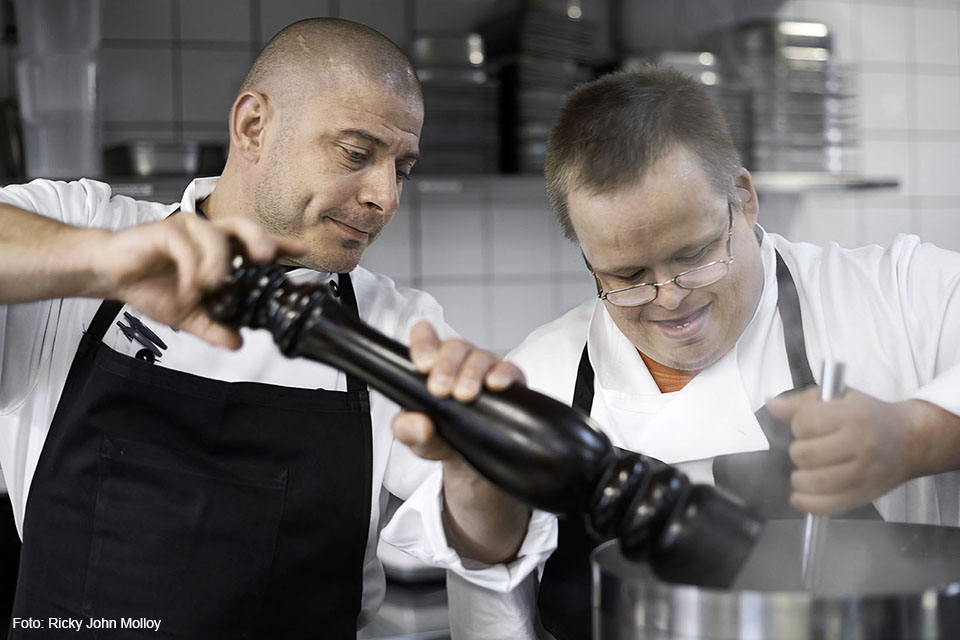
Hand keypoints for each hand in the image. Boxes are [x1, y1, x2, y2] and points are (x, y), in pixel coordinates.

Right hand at [94, 213, 305, 348]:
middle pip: (244, 225)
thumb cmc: (149, 284)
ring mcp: (187, 230)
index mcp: (219, 250)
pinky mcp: (164, 231)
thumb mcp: (188, 315)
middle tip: (265, 257)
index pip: (255, 244)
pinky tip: (188, 287)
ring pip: (217, 236)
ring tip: (211, 286)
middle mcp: (208, 235)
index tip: (302, 252)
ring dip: (219, 262)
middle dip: (260, 238)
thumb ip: (214, 327)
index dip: (281, 245)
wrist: (111, 274)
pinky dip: (191, 268)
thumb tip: (237, 344)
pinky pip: (186, 245)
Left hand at [392, 321, 529, 563]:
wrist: (471, 465)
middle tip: (439, 389)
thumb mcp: (418, 439)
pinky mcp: (510, 383)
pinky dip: (503, 374)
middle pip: (454, 346)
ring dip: (471, 373)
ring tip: (464, 395)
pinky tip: (496, 385)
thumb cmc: (442, 438)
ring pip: (480, 356)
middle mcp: (459, 363)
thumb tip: (419, 423)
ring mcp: (485, 371)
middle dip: (446, 366)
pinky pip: (510, 369)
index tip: (422, 363)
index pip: (426, 338)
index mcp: (432, 367)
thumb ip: (408, 431)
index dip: (424, 343)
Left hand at [767, 387, 913, 514]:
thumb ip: (802, 403)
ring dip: (799, 477)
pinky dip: (807, 503)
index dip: (799, 424)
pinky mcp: (863, 496)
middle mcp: (859, 445)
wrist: (910, 441)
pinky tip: (799, 497)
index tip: (809, 425)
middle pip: (804, 454)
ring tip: (806, 470)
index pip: (804, 423)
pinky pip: (826, 506)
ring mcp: (862, 474)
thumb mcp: (839, 398)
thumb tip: (772, 405)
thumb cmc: (869, 416)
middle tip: (810, 448)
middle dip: (799, 450)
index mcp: (852, 416)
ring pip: (811, 481)